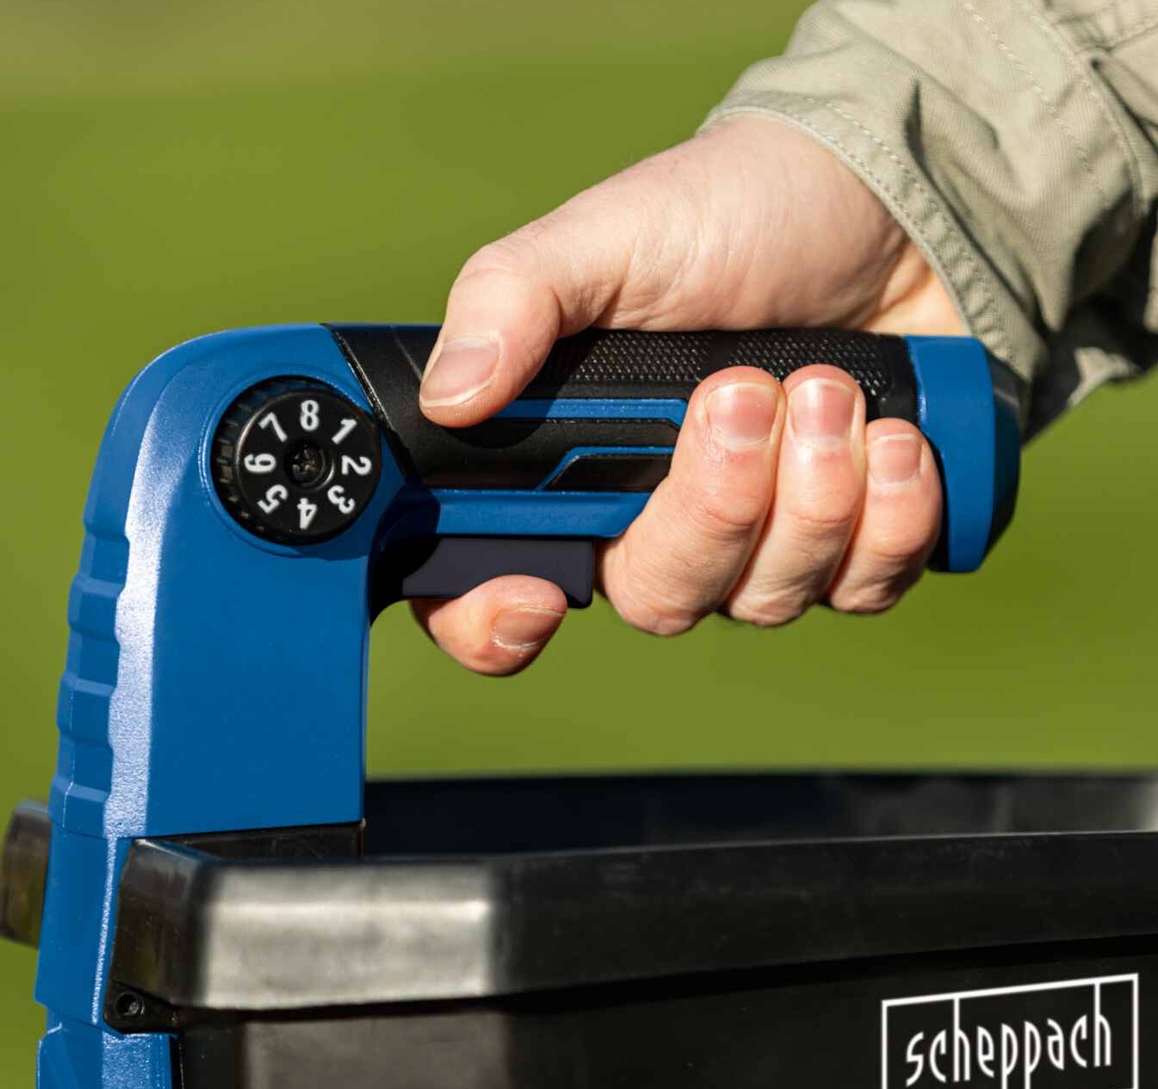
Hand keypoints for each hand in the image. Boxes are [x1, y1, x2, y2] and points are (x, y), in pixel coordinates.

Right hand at [414, 115, 962, 673]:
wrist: (883, 210)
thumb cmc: (730, 218)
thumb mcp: (608, 237)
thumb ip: (514, 300)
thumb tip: (448, 398)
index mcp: (574, 465)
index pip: (496, 583)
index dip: (493, 622)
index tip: (538, 597)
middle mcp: (657, 524)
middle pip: (656, 599)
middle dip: (712, 505)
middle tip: (741, 392)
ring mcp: (757, 548)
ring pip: (764, 600)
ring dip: (812, 490)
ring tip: (830, 383)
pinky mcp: (852, 548)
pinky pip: (862, 588)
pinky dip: (890, 514)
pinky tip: (897, 434)